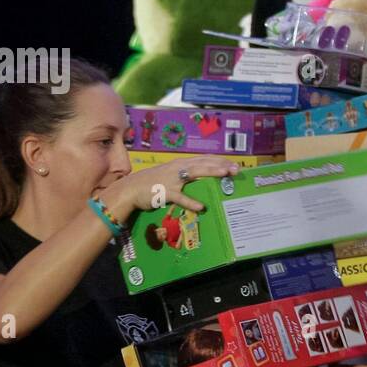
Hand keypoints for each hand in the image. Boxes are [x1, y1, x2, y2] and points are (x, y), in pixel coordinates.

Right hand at [101, 157, 240, 220]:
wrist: (130, 189)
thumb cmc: (152, 183)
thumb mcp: (170, 176)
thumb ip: (185, 176)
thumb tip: (201, 180)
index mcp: (180, 163)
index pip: (204, 159)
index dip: (219, 160)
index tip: (234, 163)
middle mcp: (178, 168)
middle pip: (203, 163)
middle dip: (221, 164)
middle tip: (236, 168)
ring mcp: (172, 179)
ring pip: (194, 174)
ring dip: (210, 172)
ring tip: (225, 174)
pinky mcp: (165, 192)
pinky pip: (180, 197)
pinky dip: (190, 202)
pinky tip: (201, 207)